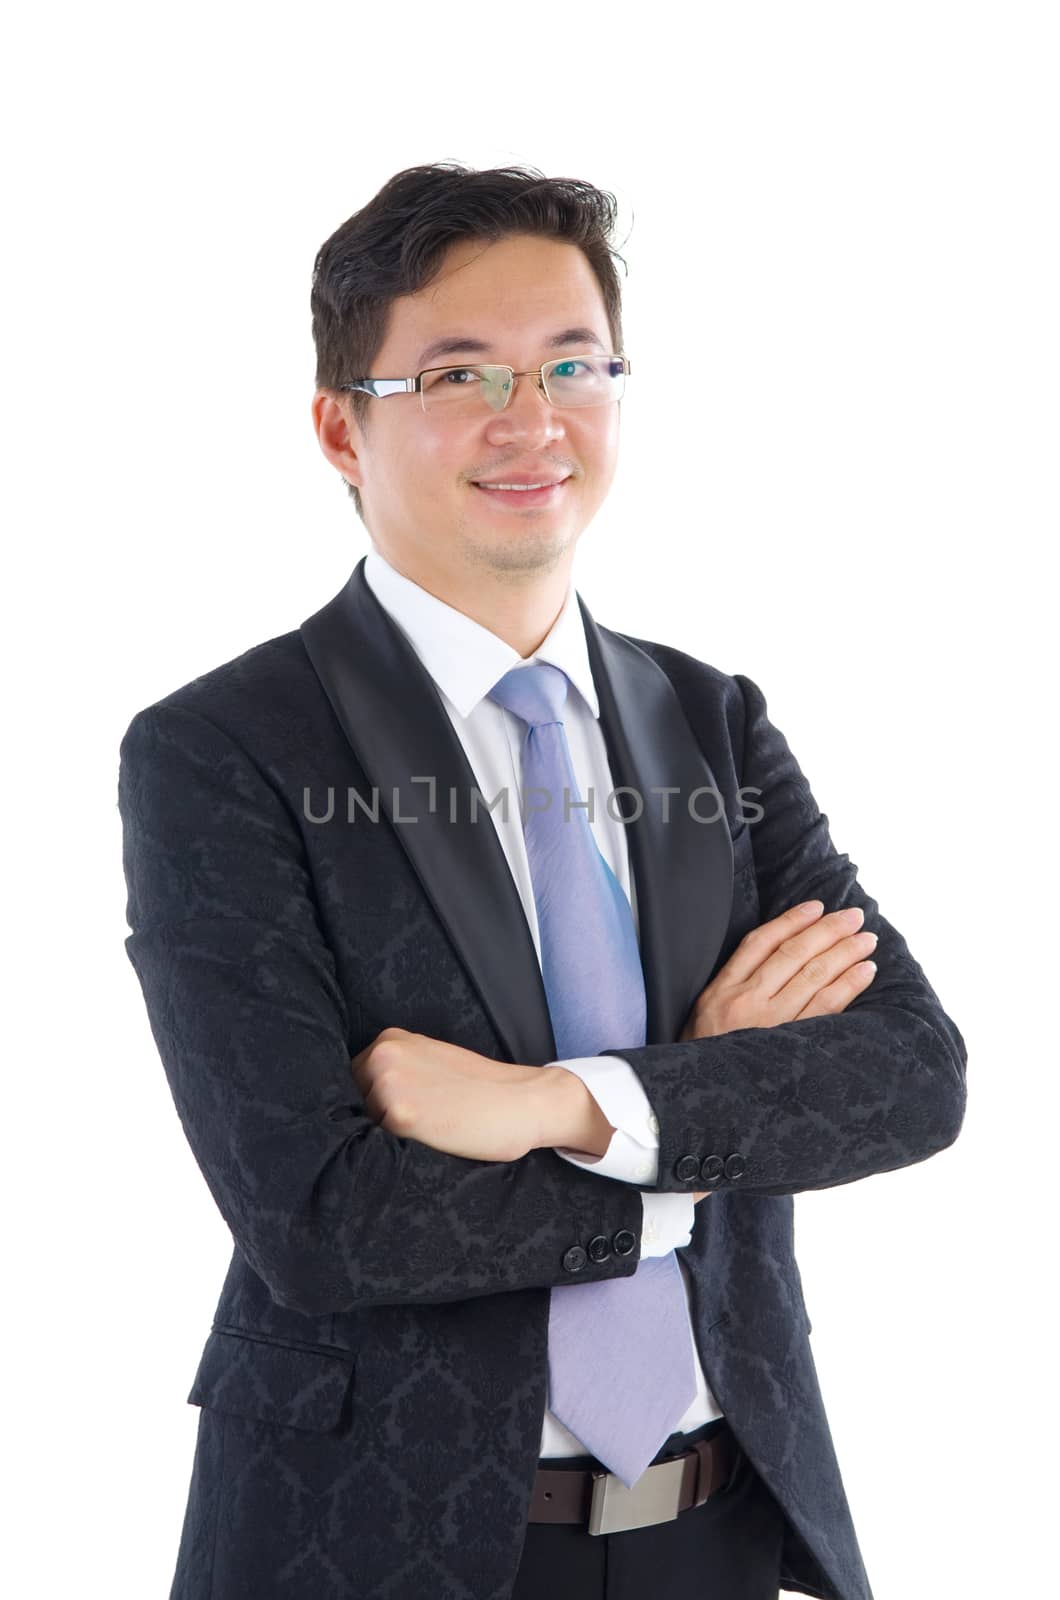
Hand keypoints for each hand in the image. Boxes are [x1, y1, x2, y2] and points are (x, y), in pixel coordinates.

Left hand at [350, 1027, 540, 1162]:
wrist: (521, 1101)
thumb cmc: (481, 1088)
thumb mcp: (431, 1060)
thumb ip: (398, 1070)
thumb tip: (362, 1098)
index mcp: (390, 1040)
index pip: (354, 1079)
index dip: (372, 1100)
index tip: (399, 1110)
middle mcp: (383, 1055)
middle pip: (351, 1100)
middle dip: (373, 1115)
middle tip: (418, 1122)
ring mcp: (388, 1084)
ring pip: (363, 1123)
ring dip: (384, 1133)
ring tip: (427, 1129)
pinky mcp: (399, 1115)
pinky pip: (378, 1142)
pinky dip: (397, 1147)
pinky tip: (429, 1139)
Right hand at [679, 899, 877, 1042]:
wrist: (704, 1100)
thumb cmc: (706, 1056)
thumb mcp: (704, 1014)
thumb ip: (732, 986)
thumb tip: (776, 957)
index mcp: (721, 990)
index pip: (761, 943)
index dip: (791, 921)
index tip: (817, 907)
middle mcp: (746, 1002)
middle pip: (793, 954)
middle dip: (828, 930)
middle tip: (854, 916)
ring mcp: (771, 1023)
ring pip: (814, 975)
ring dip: (845, 952)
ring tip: (867, 940)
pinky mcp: (792, 1044)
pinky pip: (827, 1007)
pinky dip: (849, 985)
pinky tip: (866, 971)